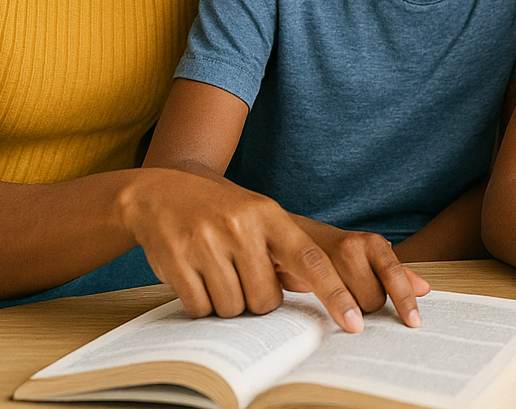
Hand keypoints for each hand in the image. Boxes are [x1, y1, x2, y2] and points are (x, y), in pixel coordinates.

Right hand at [120, 168, 424, 331]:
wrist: (161, 192)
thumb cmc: (221, 212)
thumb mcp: (258, 216)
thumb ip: (286, 250)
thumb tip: (314, 292)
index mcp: (269, 215)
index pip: (311, 260)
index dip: (334, 294)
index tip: (354, 322)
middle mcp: (241, 226)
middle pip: (265, 299)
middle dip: (256, 299)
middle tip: (241, 276)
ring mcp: (208, 243)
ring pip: (233, 308)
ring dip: (227, 302)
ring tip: (216, 273)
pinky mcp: (177, 261)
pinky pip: (200, 308)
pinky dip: (200, 304)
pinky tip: (195, 277)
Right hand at [292, 217, 430, 325]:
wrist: (292, 235)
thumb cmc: (336, 252)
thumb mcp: (368, 257)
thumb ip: (395, 272)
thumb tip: (424, 289)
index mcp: (371, 243)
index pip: (393, 273)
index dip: (404, 300)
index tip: (414, 322)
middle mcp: (350, 247)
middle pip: (372, 299)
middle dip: (368, 304)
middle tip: (354, 292)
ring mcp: (324, 257)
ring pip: (350, 306)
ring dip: (348, 308)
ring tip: (337, 292)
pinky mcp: (300, 270)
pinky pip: (319, 304)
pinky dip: (326, 309)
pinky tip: (319, 301)